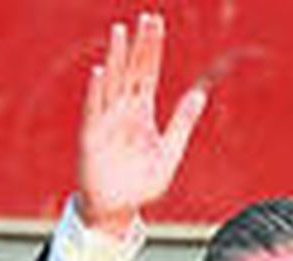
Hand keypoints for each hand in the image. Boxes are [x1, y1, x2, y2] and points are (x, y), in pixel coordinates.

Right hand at [76, 13, 206, 235]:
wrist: (117, 209)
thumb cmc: (142, 182)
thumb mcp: (170, 151)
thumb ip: (183, 122)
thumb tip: (200, 94)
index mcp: (142, 113)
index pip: (148, 73)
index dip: (153, 49)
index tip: (156, 24)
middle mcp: (124, 111)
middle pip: (132, 71)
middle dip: (139, 46)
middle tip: (146, 18)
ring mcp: (107, 121)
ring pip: (112, 83)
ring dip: (116, 58)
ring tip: (120, 32)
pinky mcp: (92, 137)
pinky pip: (95, 110)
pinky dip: (98, 92)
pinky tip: (102, 72)